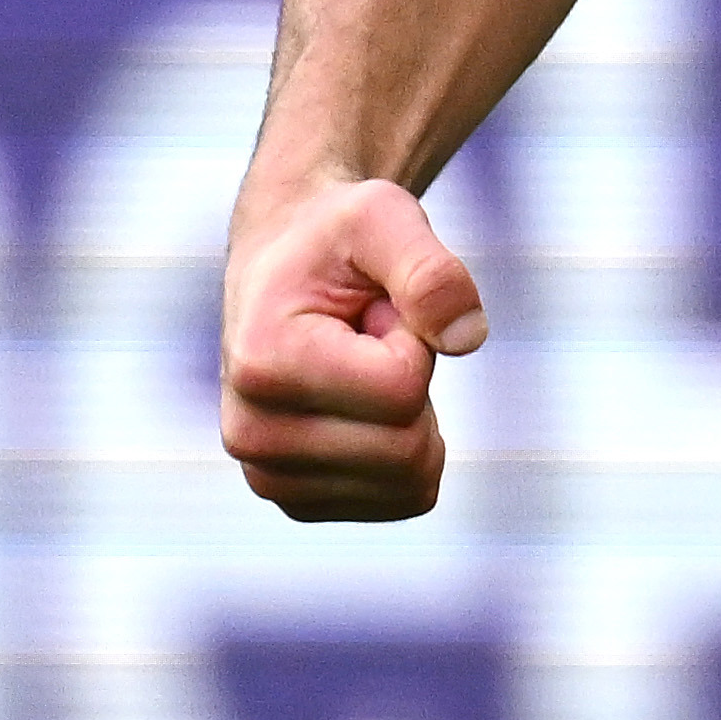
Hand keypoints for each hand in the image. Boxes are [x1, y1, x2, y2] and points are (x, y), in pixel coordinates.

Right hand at [219, 173, 488, 522]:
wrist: (282, 264)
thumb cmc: (336, 237)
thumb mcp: (385, 218)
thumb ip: (430, 271)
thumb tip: (469, 337)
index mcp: (264, 364)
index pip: (401, 390)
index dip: (414, 339)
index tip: (374, 308)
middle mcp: (251, 435)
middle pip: (408, 451)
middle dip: (414, 380)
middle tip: (370, 337)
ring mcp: (269, 477)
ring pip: (410, 482)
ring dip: (409, 415)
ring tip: (361, 364)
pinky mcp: (297, 501)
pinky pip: (404, 500)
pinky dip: (405, 447)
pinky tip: (360, 403)